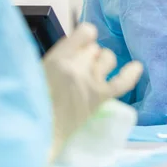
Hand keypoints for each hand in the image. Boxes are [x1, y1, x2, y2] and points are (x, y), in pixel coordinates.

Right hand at [43, 23, 142, 162]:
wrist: (36, 134)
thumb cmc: (29, 104)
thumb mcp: (33, 72)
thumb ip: (54, 58)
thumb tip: (70, 51)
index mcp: (59, 58)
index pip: (85, 32)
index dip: (83, 38)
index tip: (79, 45)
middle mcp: (79, 67)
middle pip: (94, 48)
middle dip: (87, 54)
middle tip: (77, 67)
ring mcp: (93, 83)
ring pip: (108, 58)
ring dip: (101, 62)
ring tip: (91, 71)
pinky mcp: (101, 99)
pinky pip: (123, 81)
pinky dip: (131, 73)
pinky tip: (137, 67)